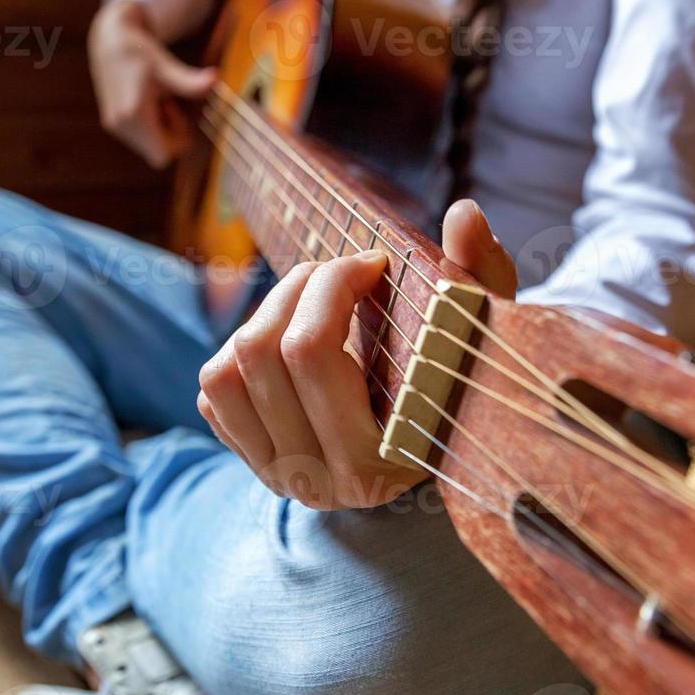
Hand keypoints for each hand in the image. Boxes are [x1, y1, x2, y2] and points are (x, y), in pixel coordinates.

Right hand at [88, 0, 216, 167]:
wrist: (110, 39)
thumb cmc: (140, 51)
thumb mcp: (166, 66)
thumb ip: (189, 81)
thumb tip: (216, 79)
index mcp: (133, 113)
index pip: (163, 156)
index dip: (178, 142)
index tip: (178, 112)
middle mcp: (119, 124)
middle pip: (158, 153)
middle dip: (171, 134)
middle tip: (171, 104)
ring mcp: (114, 125)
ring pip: (148, 146)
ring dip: (161, 129)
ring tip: (159, 100)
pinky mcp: (113, 123)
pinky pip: (140, 139)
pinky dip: (150, 126)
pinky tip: (149, 102)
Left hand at [196, 199, 517, 509]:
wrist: (437, 443)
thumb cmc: (460, 380)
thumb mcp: (478, 330)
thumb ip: (481, 273)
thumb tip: (465, 213)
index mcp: (373, 462)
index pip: (311, 352)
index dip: (335, 285)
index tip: (375, 262)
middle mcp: (316, 480)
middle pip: (261, 351)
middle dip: (301, 287)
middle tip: (342, 271)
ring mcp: (277, 474)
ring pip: (226, 368)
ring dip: (267, 312)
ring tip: (316, 297)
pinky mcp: (250, 460)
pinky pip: (213, 391)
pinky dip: (245, 349)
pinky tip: (295, 342)